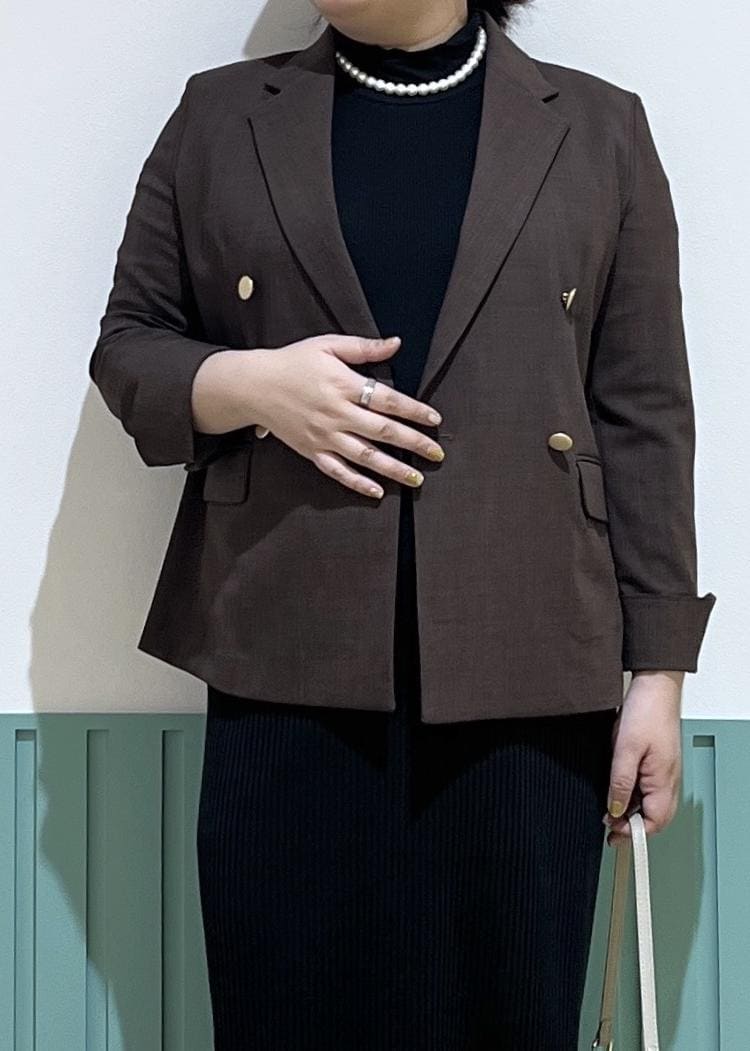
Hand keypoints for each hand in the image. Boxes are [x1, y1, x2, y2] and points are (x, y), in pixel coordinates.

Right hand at [243, 333, 445, 498]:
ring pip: (365, 456)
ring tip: (416, 478)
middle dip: (413, 443)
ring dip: (393, 469)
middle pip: (383, 432)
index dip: (414, 411)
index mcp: (344, 385)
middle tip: (436, 453)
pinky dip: (357, 483)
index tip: (434, 420)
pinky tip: (377, 491)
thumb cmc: (292, 362)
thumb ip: (364, 348)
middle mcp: (337, 414)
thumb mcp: (327, 345)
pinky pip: (338, 471)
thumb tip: (395, 343)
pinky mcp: (312, 451)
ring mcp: (324, 436)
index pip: (388, 400)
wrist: (254, 386)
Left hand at [603, 670, 683, 846]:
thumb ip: (619, 782)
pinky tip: (615, 789)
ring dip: (630, 809)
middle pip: (655, 816)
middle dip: (632, 825)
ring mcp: (663, 770)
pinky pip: (647, 786)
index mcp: (663, 780)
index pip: (654, 821)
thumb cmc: (646, 711)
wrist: (655, 685)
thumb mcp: (625, 749)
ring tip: (607, 810)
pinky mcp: (657, 761)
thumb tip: (614, 810)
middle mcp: (668, 779)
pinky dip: (632, 794)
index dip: (634, 832)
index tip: (613, 833)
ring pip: (650, 802)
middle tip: (608, 827)